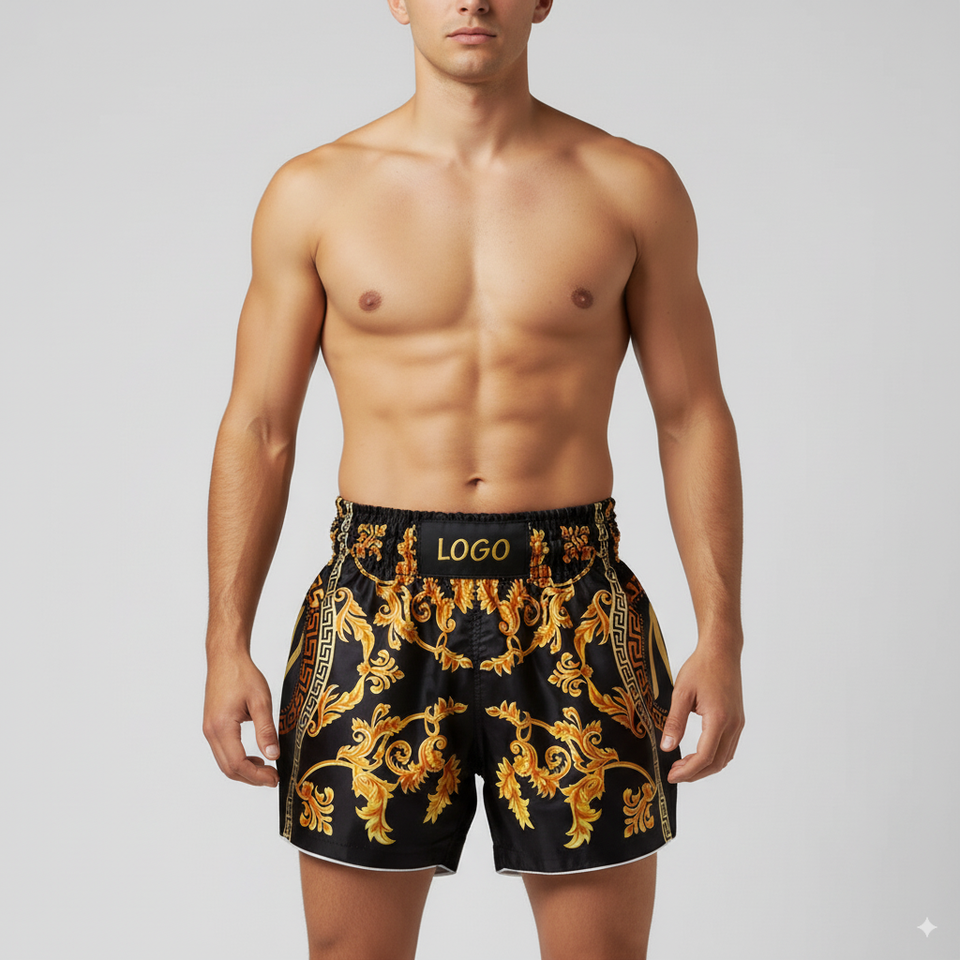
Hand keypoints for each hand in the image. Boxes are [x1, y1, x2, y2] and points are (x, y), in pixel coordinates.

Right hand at [203, 653, 279, 786]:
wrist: (226, 657)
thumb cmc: (243, 674)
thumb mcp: (261, 701)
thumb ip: (266, 730)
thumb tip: (273, 756)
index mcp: (222, 727)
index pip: (238, 763)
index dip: (257, 776)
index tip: (275, 778)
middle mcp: (211, 732)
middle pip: (228, 768)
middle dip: (251, 778)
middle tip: (273, 779)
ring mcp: (209, 730)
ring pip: (224, 762)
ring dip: (245, 770)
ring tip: (267, 770)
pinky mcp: (212, 726)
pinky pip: (223, 751)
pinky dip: (238, 760)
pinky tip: (255, 757)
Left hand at [660, 643, 743, 782]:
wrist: (721, 651)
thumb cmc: (700, 667)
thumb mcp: (681, 693)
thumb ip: (674, 722)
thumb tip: (667, 747)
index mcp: (718, 719)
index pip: (704, 757)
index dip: (687, 771)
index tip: (671, 775)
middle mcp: (733, 724)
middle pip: (716, 762)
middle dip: (695, 773)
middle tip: (674, 774)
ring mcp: (738, 723)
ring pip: (725, 757)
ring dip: (705, 767)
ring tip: (683, 766)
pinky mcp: (738, 719)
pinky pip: (728, 747)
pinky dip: (714, 756)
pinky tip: (698, 754)